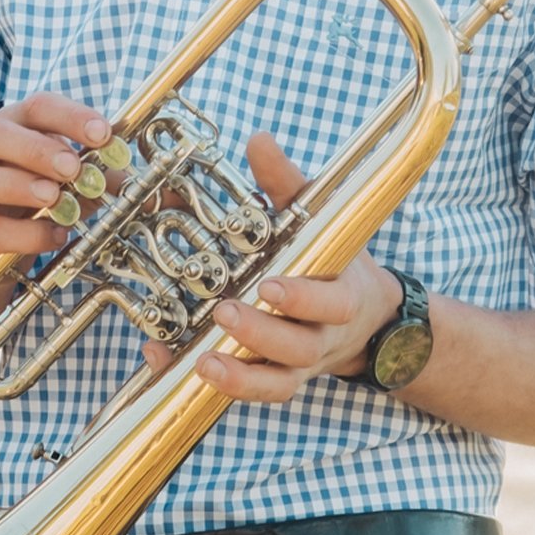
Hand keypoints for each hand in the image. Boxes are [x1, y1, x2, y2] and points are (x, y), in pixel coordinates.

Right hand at [0, 92, 116, 275]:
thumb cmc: (40, 200)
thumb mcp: (79, 185)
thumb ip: (113, 181)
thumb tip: (166, 189)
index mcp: (17, 129)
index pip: (36, 107)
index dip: (69, 116)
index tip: (103, 134)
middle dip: (33, 148)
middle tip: (72, 168)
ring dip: (14, 184)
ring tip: (53, 198)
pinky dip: (20, 233)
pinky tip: (54, 234)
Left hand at [182, 132, 403, 402]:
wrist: (366, 322)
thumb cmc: (332, 261)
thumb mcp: (318, 220)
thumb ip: (286, 184)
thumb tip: (258, 139)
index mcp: (341, 296)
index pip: (330, 303)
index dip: (302, 299)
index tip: (270, 285)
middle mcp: (322, 337)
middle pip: (297, 347)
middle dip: (260, 333)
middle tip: (224, 311)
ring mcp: (300, 367)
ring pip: (276, 383)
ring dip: (239, 374)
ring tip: (202, 357)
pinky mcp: (276, 382)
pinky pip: (250, 394)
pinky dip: (213, 383)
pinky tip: (168, 360)